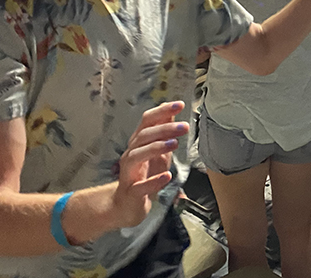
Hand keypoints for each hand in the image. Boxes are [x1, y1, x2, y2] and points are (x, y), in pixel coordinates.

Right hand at [110, 101, 188, 228]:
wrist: (125, 205)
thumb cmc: (144, 175)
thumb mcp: (157, 151)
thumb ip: (163, 132)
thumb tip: (171, 110)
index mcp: (138, 143)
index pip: (147, 121)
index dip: (162, 111)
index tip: (180, 105)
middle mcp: (131, 154)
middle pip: (143, 136)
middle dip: (164, 129)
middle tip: (185, 126)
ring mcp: (129, 173)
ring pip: (137, 156)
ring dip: (156, 148)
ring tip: (174, 144)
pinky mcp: (131, 192)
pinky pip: (139, 186)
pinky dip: (153, 181)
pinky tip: (166, 176)